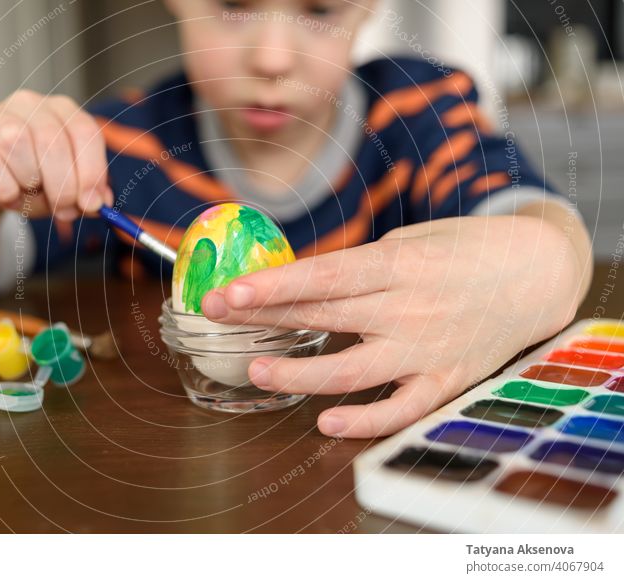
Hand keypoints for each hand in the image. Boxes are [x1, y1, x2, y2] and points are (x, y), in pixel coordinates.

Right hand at [0, 90, 111, 218]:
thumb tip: (99, 203)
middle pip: (52, 139)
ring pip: (17, 143)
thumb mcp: (66, 188)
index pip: (84, 131)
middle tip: (64, 210)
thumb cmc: (31, 180)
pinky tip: (8, 196)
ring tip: (30, 197)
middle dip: (63, 185)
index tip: (92, 204)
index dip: (92, 171)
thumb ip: (87, 194)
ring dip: (30, 183)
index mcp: (62, 110)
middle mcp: (28, 104)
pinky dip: (4, 188)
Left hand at [201, 216, 581, 437]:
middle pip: (325, 316)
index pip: (325, 275)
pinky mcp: (446, 382)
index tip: (227, 291)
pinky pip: (401, 410)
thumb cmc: (463, 251)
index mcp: (399, 264)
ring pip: (354, 372)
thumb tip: (296, 284)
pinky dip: (366, 421)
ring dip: (301, 376)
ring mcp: (428, 349)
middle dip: (265, 317)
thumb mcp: (410, 241)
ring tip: (258, 373)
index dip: (273, 286)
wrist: (536, 274)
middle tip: (216, 315)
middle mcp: (409, 307)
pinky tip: (327, 423)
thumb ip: (359, 267)